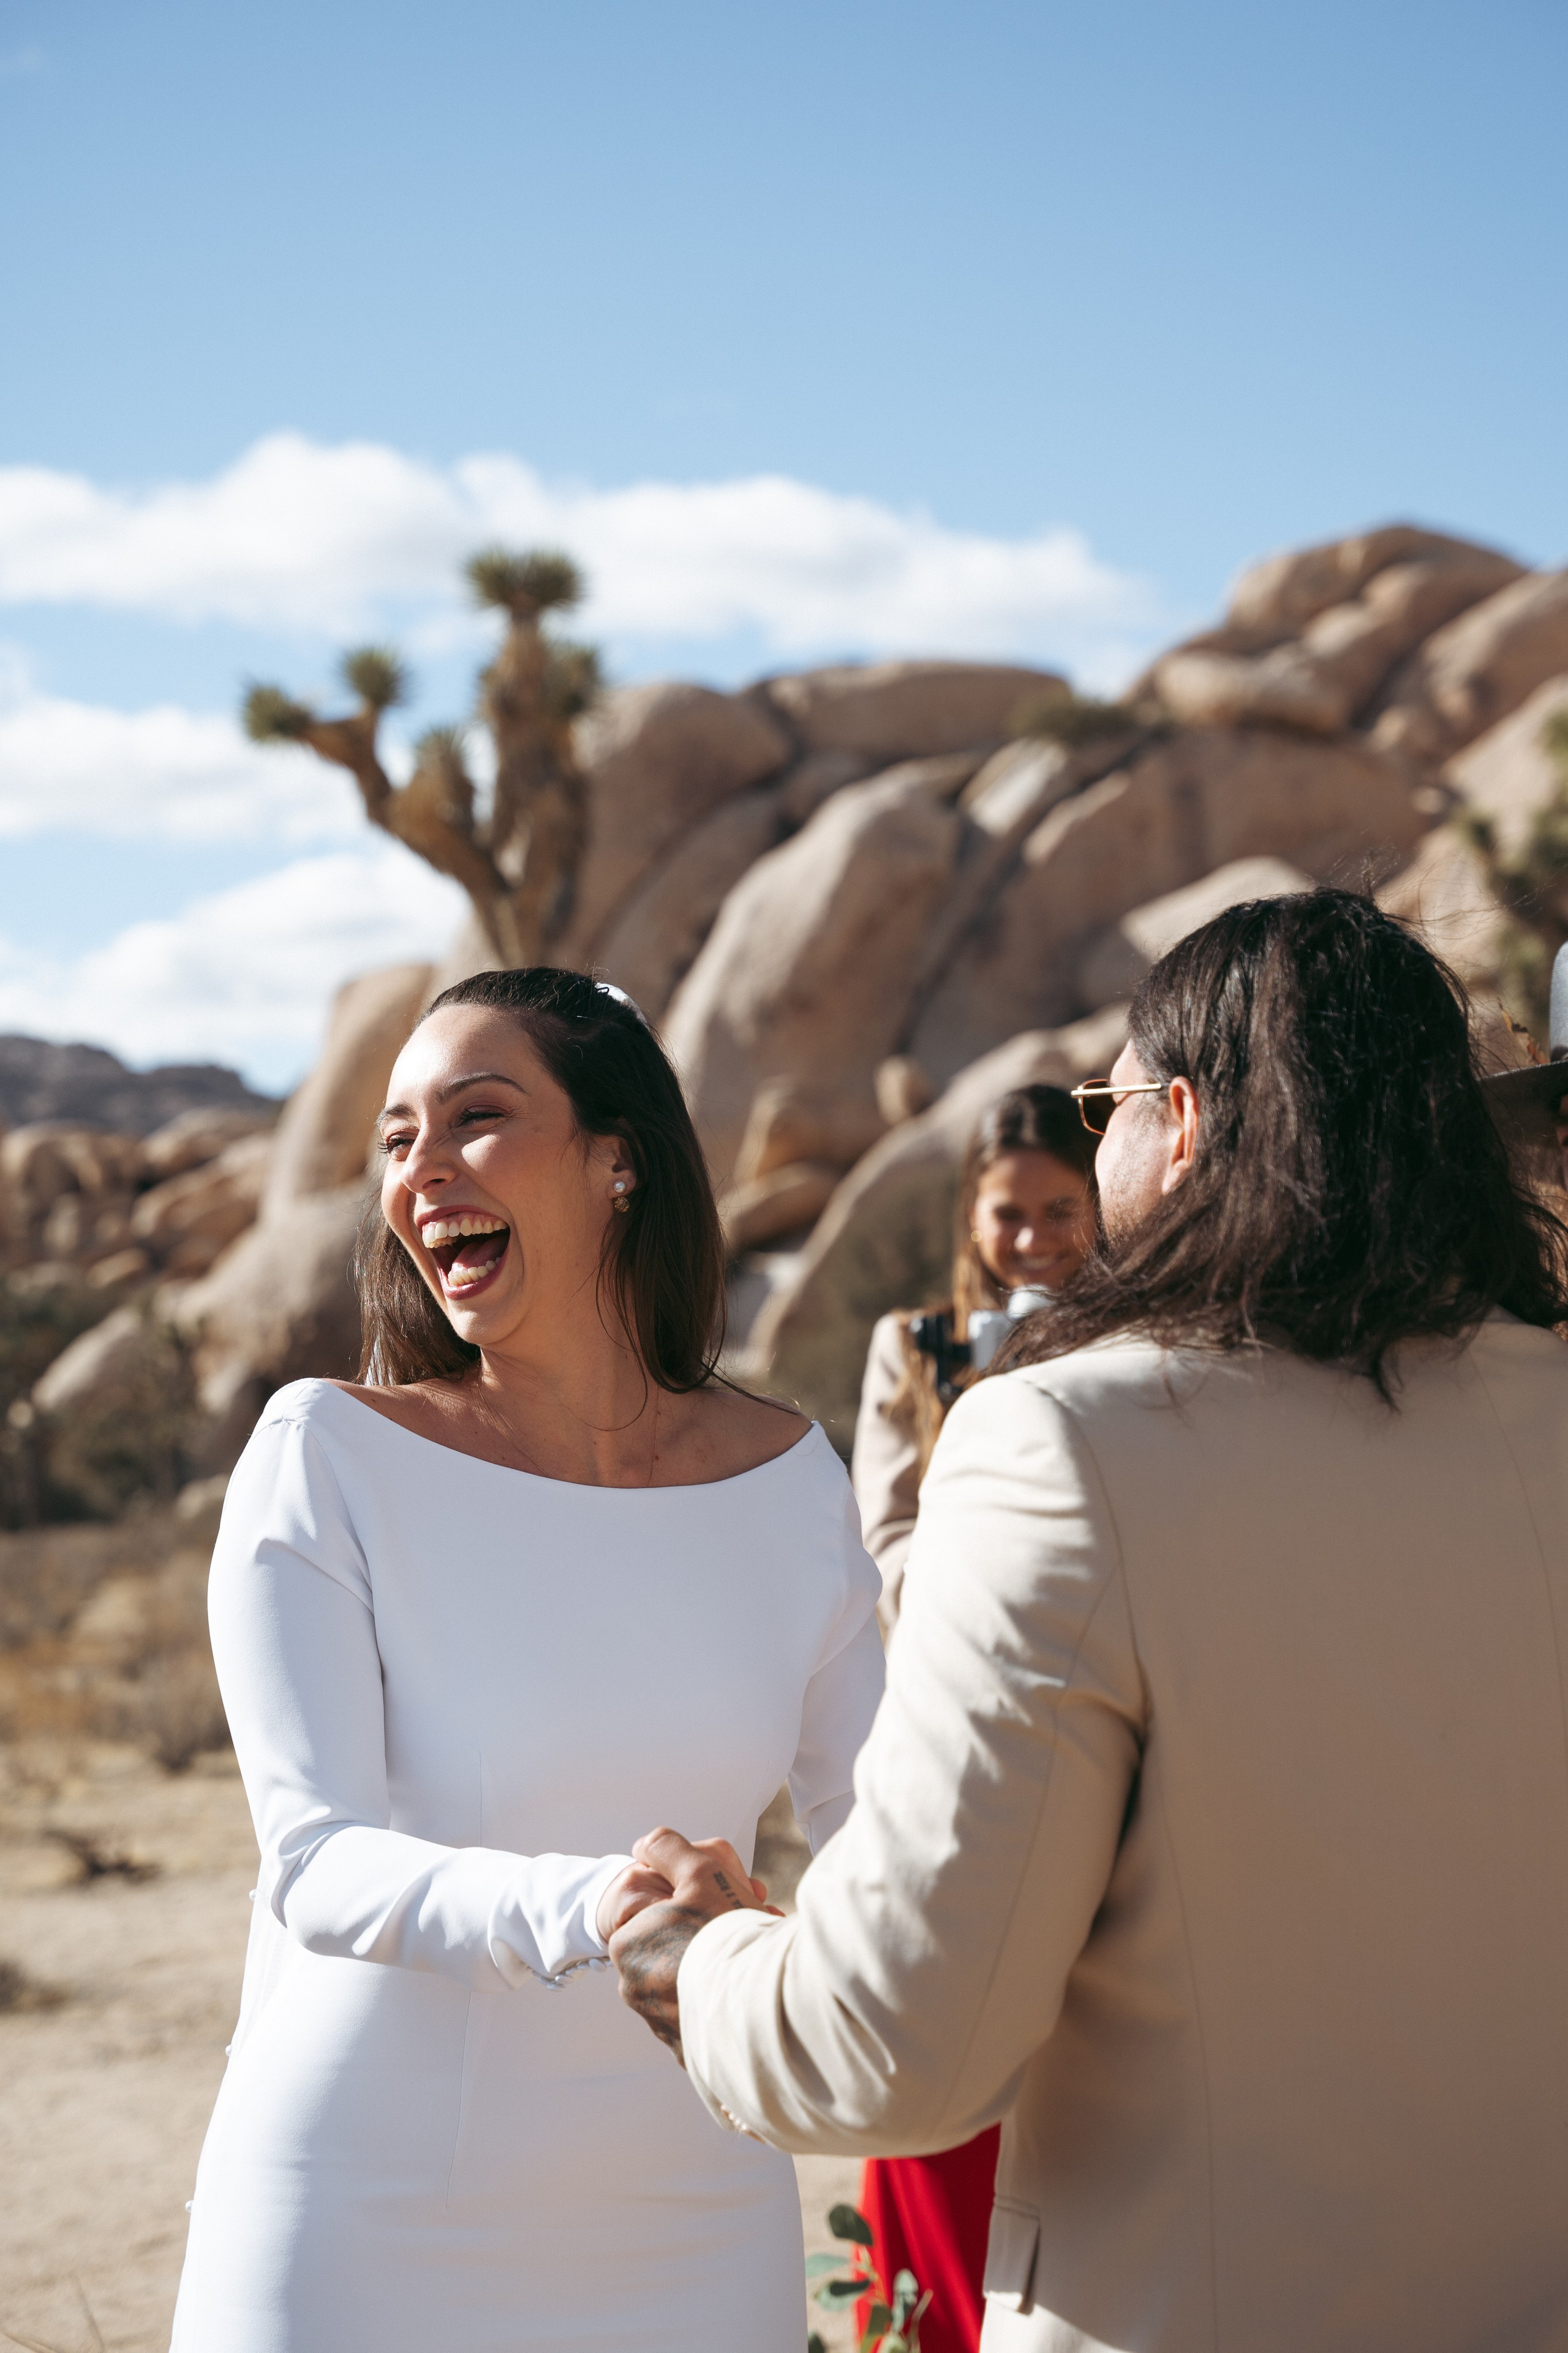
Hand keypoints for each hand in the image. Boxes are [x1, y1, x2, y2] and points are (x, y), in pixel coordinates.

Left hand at [608, 1827, 778, 2061]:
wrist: (768, 2007)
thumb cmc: (729, 1936)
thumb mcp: (699, 1871)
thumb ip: (667, 1849)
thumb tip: (644, 1845)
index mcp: (628, 1945)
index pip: (657, 1912)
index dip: (693, 1901)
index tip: (720, 1903)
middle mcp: (636, 1990)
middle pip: (676, 1947)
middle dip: (707, 1935)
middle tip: (742, 1928)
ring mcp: (661, 2025)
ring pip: (690, 1981)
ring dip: (716, 1969)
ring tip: (751, 1959)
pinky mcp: (689, 2052)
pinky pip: (705, 2017)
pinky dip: (723, 2003)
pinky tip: (749, 1991)